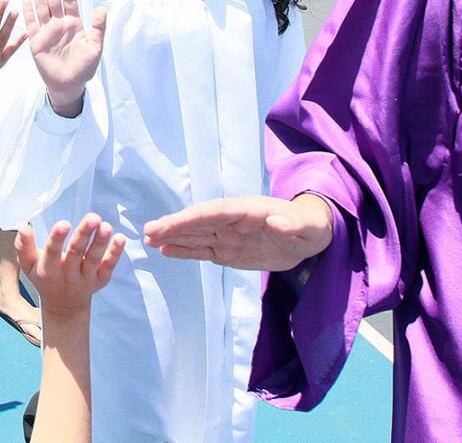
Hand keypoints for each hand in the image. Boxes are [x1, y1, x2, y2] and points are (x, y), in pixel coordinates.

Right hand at [16, 213, 126, 315]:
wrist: (63, 306)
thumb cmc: (44, 277)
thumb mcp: (28, 265)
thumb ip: (24, 246)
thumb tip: (23, 226)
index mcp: (48, 269)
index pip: (52, 252)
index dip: (57, 238)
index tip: (64, 224)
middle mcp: (68, 274)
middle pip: (77, 253)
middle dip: (84, 235)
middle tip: (93, 218)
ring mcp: (86, 278)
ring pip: (94, 259)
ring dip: (101, 242)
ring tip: (106, 226)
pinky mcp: (101, 280)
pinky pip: (109, 266)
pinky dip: (115, 253)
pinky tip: (120, 239)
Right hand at [21, 0, 105, 116]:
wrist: (69, 85)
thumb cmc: (85, 68)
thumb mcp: (95, 48)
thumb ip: (98, 29)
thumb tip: (102, 9)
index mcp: (74, 23)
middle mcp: (59, 23)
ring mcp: (47, 31)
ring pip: (41, 6)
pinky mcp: (36, 41)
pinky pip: (31, 24)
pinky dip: (28, 11)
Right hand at [141, 195, 333, 270]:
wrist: (312, 235)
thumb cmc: (313, 227)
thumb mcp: (311, 226)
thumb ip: (295, 225)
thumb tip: (277, 221)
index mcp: (249, 211)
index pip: (216, 212)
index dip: (193, 218)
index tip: (171, 224)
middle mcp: (234, 221)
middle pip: (199, 222)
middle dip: (174, 226)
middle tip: (148, 231)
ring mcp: (229, 235)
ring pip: (197, 236)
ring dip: (173, 236)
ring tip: (148, 238)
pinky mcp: (229, 251)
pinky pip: (203, 251)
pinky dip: (185, 251)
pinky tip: (166, 251)